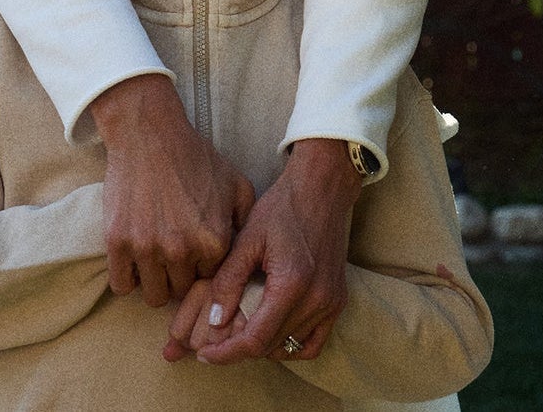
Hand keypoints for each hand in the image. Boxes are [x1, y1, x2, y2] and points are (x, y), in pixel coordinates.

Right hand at [90, 73, 254, 307]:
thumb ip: (245, 220)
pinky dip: (129, 277)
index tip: (198, 259)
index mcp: (214, 240)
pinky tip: (136, 259)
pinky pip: (122, 286)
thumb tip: (244, 250)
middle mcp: (181, 250)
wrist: (150, 135)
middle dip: (180, 279)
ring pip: (153, 297)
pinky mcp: (117, 244)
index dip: (205, 270)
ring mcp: (147, 249)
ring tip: (157, 261)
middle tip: (176, 259)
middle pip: (181, 293)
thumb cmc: (194, 157)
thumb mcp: (236, 183)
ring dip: (155, 282)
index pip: (211, 281)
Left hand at [181, 137, 360, 365]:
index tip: (204, 353)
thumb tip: (215, 322)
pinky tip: (273, 332)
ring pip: (289, 347)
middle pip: (270, 346)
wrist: (322, 188)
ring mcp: (331, 301)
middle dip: (239, 349)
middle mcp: (316, 299)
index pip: (255, 340)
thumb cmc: (283, 207)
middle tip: (216, 341)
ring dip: (263, 346)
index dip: (226, 354)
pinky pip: (314, 342)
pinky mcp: (338, 300)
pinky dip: (292, 345)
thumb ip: (229, 281)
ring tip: (240, 333)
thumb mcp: (248, 238)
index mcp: (292, 283)